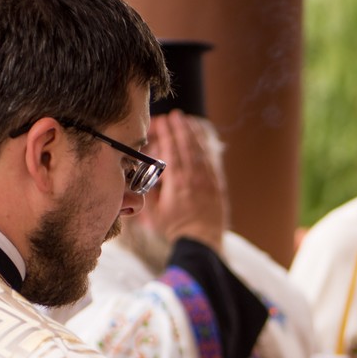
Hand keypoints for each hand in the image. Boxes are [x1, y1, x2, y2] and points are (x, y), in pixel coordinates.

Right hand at [145, 113, 225, 249]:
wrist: (201, 242)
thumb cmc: (176, 229)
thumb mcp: (154, 214)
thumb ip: (146, 193)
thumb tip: (140, 179)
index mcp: (177, 182)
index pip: (171, 150)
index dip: (166, 133)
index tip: (161, 121)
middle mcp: (194, 178)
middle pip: (186, 146)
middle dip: (179, 128)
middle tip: (174, 115)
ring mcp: (207, 180)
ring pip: (200, 151)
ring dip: (193, 134)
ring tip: (187, 121)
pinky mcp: (216, 185)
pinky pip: (211, 161)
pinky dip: (205, 147)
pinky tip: (201, 140)